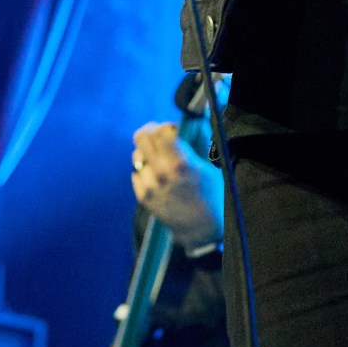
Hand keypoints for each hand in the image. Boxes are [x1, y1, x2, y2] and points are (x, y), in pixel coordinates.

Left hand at [131, 121, 223, 252]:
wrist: (201, 228)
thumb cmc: (211, 193)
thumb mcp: (208, 164)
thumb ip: (196, 139)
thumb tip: (193, 117)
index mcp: (180, 162)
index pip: (160, 131)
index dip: (166, 127)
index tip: (172, 129)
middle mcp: (161, 173)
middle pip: (141, 138)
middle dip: (151, 132)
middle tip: (159, 134)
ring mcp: (150, 186)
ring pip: (137, 155)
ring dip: (147, 152)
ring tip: (160, 157)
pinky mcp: (143, 198)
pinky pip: (136, 173)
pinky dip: (145, 170)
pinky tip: (157, 174)